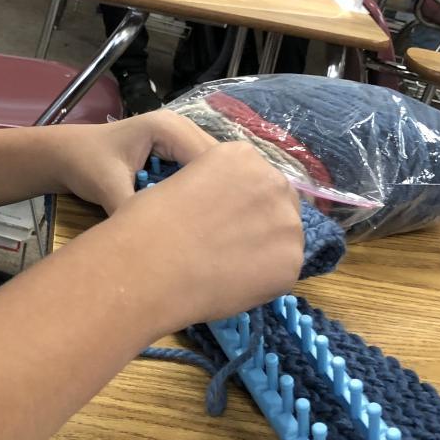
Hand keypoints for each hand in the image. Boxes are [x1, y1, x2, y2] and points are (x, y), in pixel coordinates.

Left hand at [43, 113, 217, 215]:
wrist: (68, 155)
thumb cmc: (84, 163)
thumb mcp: (108, 188)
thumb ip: (135, 210)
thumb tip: (160, 242)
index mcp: (168, 128)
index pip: (209, 159)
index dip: (216, 191)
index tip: (215, 225)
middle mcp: (181, 127)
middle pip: (217, 163)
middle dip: (217, 193)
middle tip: (215, 229)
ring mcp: (181, 138)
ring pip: (211, 169)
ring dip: (208, 193)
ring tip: (207, 225)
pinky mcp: (177, 152)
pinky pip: (197, 172)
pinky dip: (196, 191)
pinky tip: (194, 215)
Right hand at [106, 141, 303, 336]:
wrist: (148, 269)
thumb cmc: (147, 223)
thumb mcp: (181, 183)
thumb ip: (213, 190)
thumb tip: (224, 211)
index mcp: (241, 155)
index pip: (257, 176)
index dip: (241, 200)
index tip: (223, 218)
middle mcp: (272, 182)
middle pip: (279, 200)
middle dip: (259, 220)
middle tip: (229, 243)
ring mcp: (287, 223)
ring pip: (285, 236)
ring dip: (264, 248)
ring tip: (228, 266)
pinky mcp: (291, 263)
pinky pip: (282, 270)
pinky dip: (262, 279)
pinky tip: (233, 283)